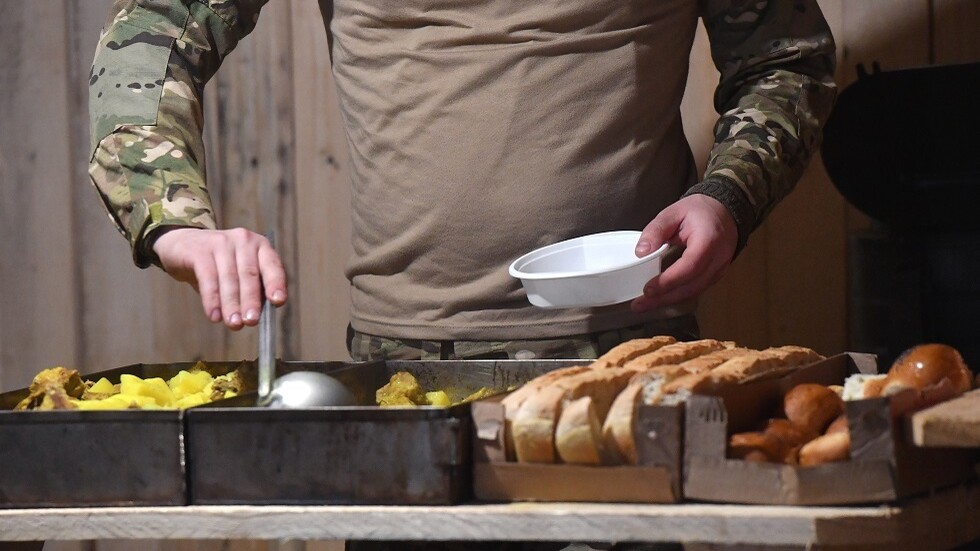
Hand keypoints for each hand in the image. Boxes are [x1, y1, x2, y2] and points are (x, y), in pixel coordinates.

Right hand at [152, 228, 286, 329]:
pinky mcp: (200, 250)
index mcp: (260, 247)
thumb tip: (257, 317)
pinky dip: (212, 299)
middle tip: (251, 321)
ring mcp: (221, 242)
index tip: (278, 302)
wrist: (182, 247)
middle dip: (251, 300)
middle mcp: (244, 240)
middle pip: (249, 274)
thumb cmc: (218, 268)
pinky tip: (214, 316)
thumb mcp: (239, 275)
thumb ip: (252, 291)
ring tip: (234, 324)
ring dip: (232, 304)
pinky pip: (208, 277)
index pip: (273, 266)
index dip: (276, 284)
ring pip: (229, 278)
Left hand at [631, 194, 737, 311]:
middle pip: (692, 286)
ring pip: (695, 291)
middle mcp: (718, 258)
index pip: (690, 266)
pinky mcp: (715, 274)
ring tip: (645, 305)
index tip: (648, 289)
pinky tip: (662, 298)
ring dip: (669, 300)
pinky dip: (678, 295)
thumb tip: (641, 251)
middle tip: (640, 304)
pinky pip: (697, 289)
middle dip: (664, 298)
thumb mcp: (674, 212)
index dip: (669, 280)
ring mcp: (720, 268)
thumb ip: (656, 230)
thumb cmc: (700, 210)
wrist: (724, 211)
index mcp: (709, 239)